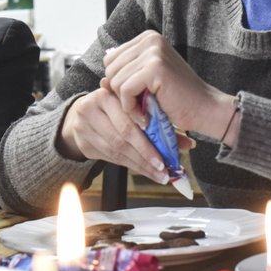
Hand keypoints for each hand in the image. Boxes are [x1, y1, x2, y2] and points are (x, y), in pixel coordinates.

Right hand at [57, 81, 174, 183]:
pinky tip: (144, 170)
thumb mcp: (133, 105)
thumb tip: (188, 143)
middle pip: (121, 139)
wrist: (85, 110)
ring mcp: (83, 128)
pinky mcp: (83, 144)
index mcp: (105, 96)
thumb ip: (158, 119)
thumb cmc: (116, 106)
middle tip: (163, 169)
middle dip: (144, 157)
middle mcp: (89, 110)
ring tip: (158, 174)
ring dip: (139, 165)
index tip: (163, 157)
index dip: (145, 142)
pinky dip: (129, 165)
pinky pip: (109, 158)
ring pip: (115, 152)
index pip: (127, 123)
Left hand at [103, 31, 235, 140]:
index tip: (138, 97)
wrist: (205, 110)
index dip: (119, 83)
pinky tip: (146, 116)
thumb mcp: (146, 83)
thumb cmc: (177, 99)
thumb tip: (101, 80)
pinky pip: (125, 90)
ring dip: (127, 103)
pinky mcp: (155, 67)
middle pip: (110, 69)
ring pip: (115, 81)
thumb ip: (126, 76)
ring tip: (145, 111)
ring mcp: (153, 51)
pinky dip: (132, 108)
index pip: (111, 60)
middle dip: (121, 94)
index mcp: (147, 38)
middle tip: (141, 107)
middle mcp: (150, 39)